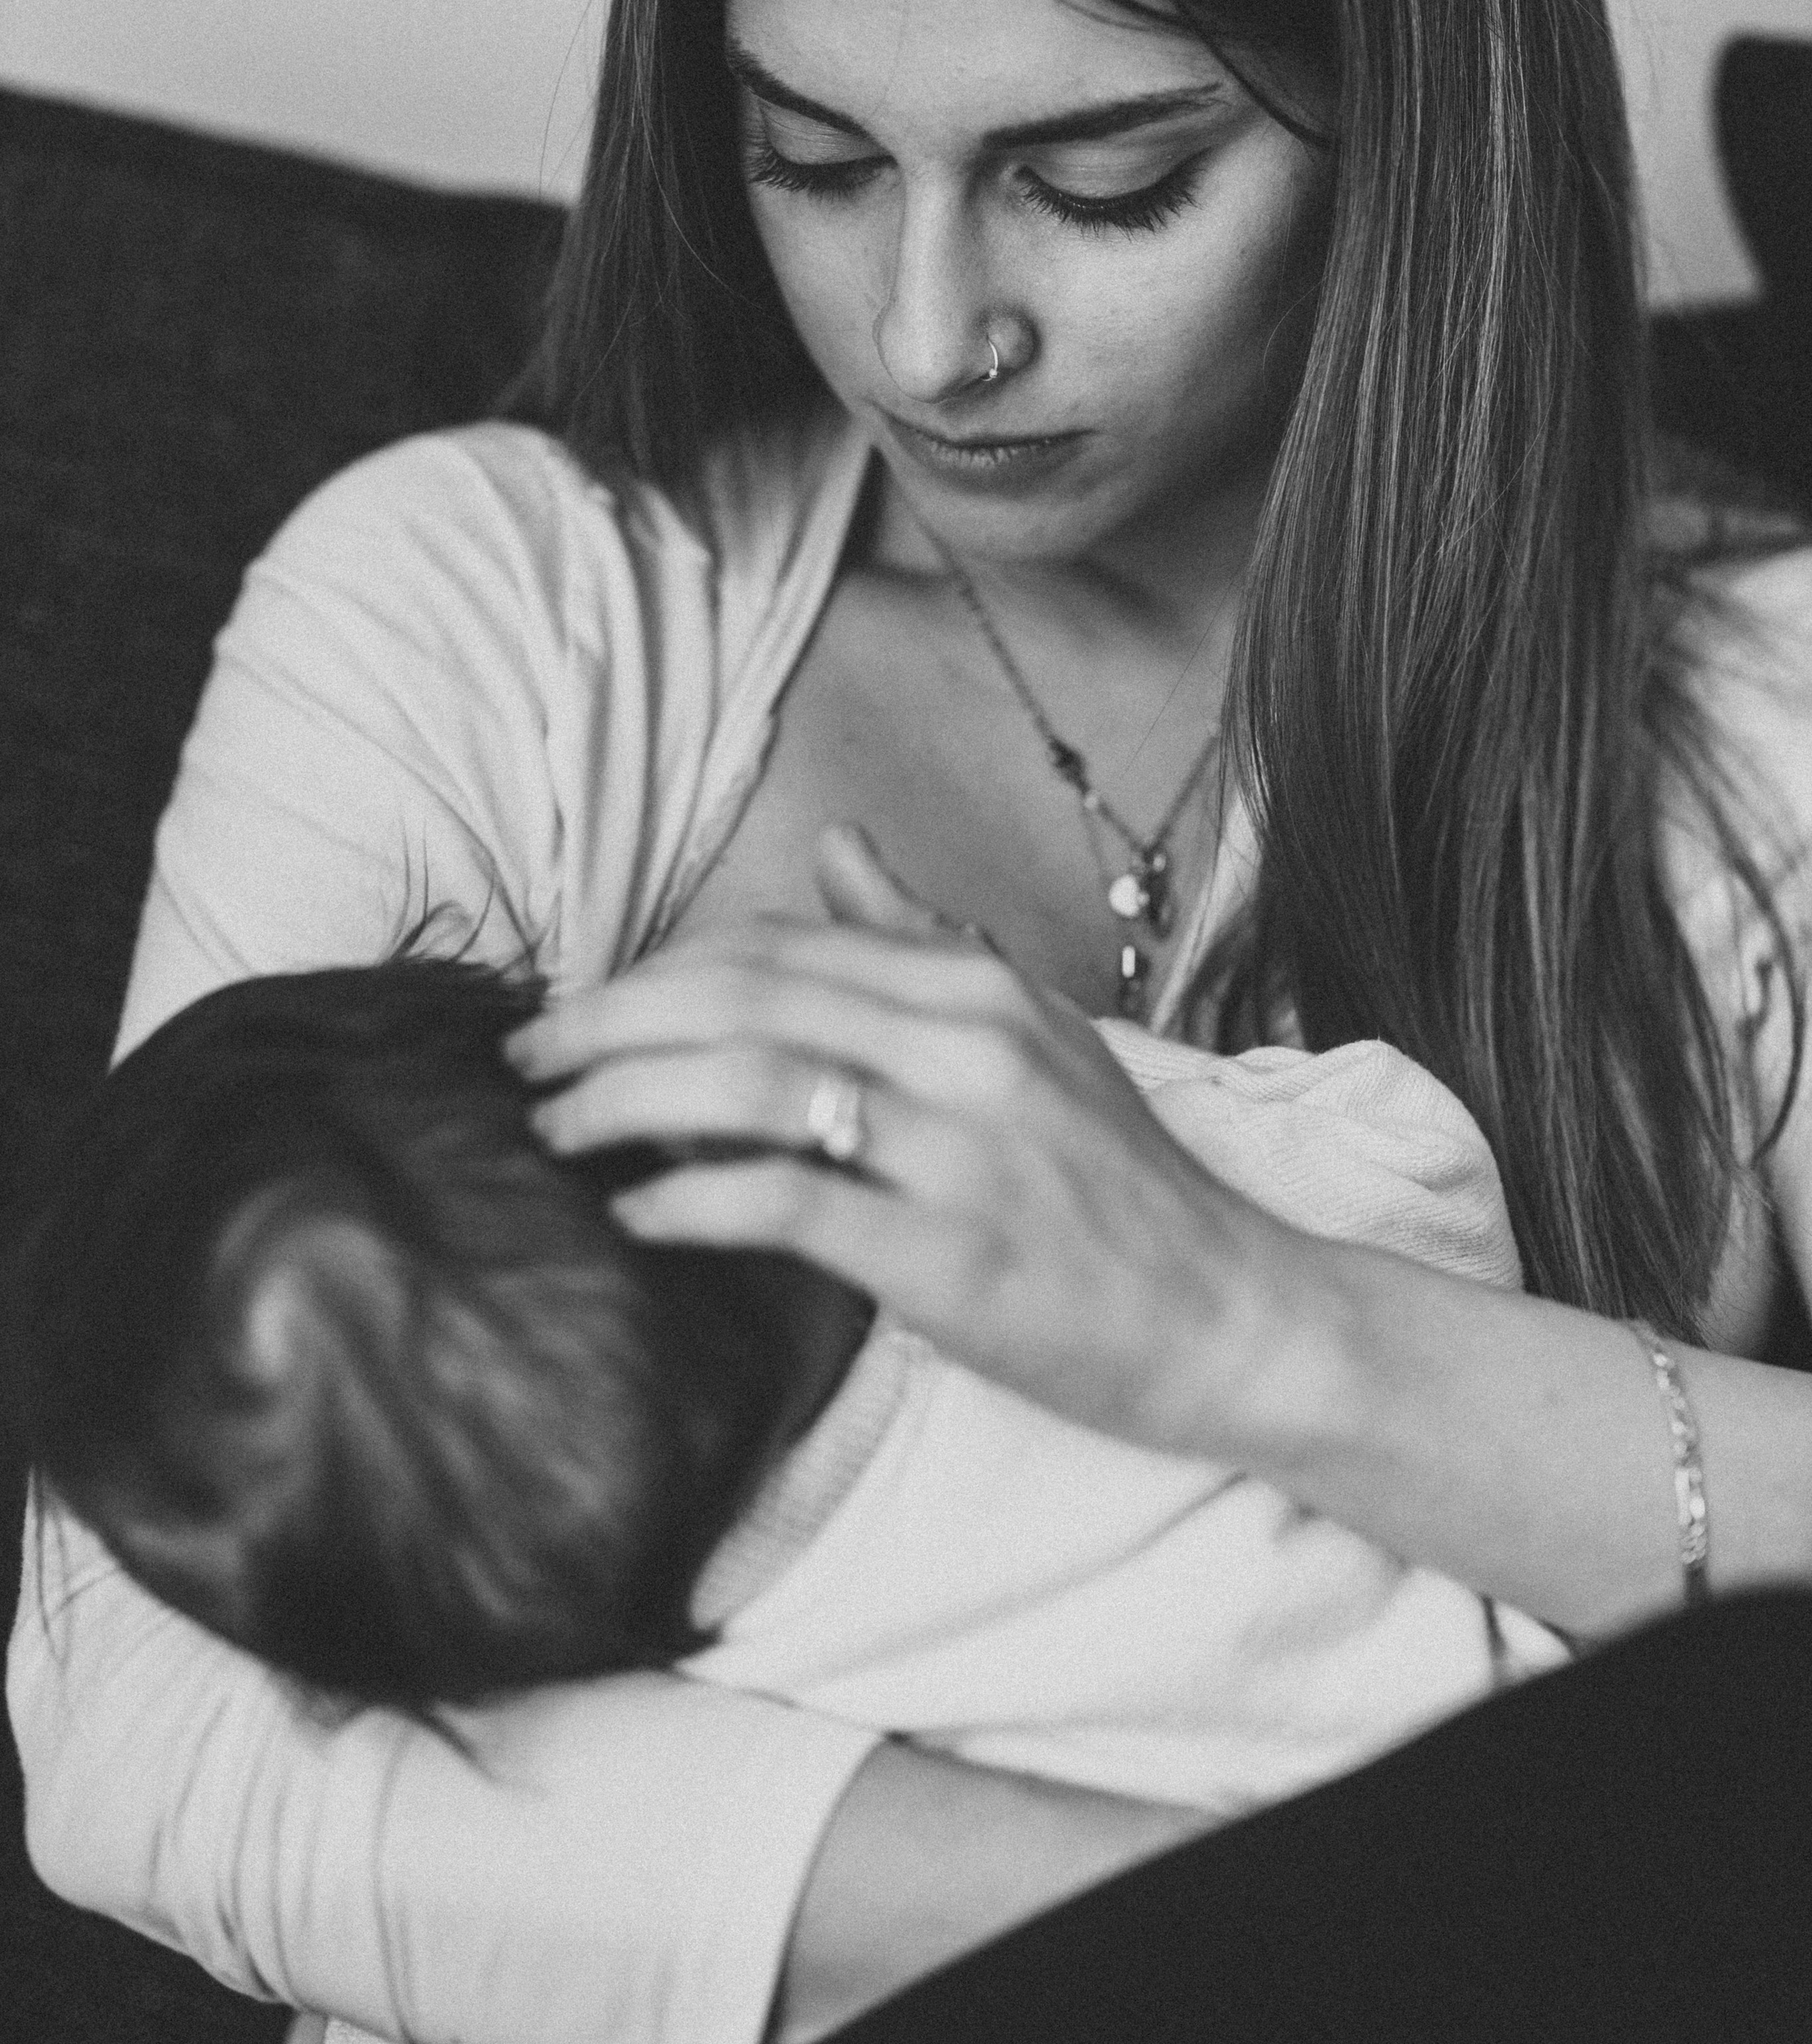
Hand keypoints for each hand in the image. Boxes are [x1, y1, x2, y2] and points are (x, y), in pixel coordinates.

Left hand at [506, 826, 1277, 1455]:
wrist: (1230, 1314)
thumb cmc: (1114, 1185)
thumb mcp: (1029, 1034)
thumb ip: (920, 944)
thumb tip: (837, 846)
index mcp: (975, 986)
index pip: (776, 947)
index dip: (657, 971)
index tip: (582, 1008)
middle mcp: (967, 1044)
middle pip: (743, 997)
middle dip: (609, 1021)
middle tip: (523, 1057)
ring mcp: (962, 1145)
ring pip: (750, 1083)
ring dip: (625, 1100)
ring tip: (553, 1129)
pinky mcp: (950, 1252)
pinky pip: (788, 1202)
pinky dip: (692, 1198)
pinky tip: (637, 1213)